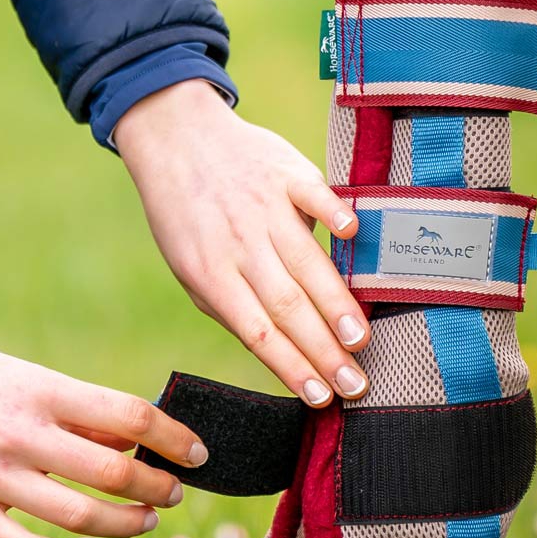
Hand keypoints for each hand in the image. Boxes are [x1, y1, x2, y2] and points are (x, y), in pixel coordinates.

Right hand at [0, 304, 208, 537]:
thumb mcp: (14, 374)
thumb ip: (67, 407)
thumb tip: (129, 438)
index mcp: (38, 389)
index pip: (127, 416)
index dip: (172, 438)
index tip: (195, 452)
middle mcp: (20, 432)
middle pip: (113, 473)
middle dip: (156, 489)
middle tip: (172, 494)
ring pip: (79, 517)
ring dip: (125, 525)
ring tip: (143, 522)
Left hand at [113, 79, 367, 407]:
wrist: (176, 138)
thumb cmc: (187, 216)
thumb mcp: (188, 268)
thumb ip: (227, 306)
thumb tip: (273, 349)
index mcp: (211, 273)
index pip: (257, 331)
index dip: (291, 366)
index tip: (321, 398)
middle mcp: (240, 244)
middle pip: (287, 305)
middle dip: (324, 351)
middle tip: (356, 384)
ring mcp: (264, 207)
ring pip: (306, 261)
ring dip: (336, 302)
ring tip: (360, 339)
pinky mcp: (285, 172)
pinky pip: (313, 194)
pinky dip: (332, 212)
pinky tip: (352, 235)